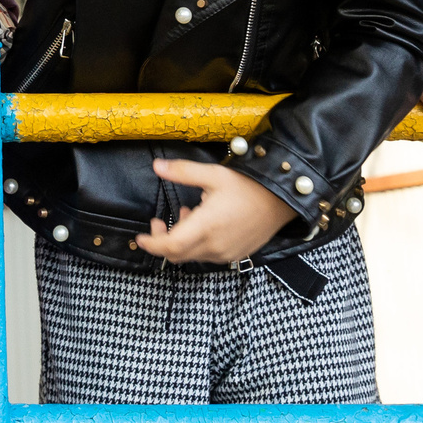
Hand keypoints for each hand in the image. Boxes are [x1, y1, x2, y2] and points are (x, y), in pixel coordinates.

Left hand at [136, 157, 297, 263]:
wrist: (281, 201)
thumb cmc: (249, 187)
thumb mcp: (214, 174)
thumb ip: (183, 172)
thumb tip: (157, 166)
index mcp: (206, 227)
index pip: (170, 246)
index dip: (152, 244)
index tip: (141, 237)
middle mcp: (214, 246)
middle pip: (177, 255)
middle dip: (162, 241)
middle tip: (158, 223)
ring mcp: (226, 254)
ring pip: (192, 255)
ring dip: (181, 240)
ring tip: (187, 213)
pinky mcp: (235, 255)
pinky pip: (208, 256)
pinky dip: (197, 244)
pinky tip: (203, 222)